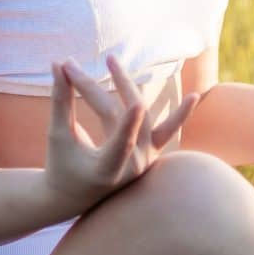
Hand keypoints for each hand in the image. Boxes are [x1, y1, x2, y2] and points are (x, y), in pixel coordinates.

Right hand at [40, 54, 200, 221]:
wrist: (75, 193)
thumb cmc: (61, 165)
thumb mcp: (58, 136)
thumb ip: (61, 101)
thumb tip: (58, 64)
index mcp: (107, 170)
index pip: (120, 144)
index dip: (129, 125)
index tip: (137, 105)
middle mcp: (132, 167)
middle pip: (120, 118)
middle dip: (93, 90)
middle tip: (71, 67)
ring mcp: (146, 160)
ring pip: (143, 116)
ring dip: (125, 86)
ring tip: (110, 60)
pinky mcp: (152, 152)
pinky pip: (168, 130)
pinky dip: (180, 114)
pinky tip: (195, 96)